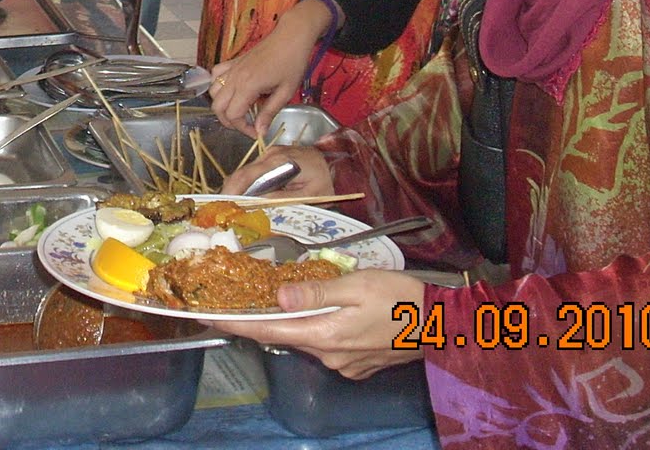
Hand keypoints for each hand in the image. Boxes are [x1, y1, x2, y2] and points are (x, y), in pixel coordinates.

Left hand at [208, 270, 425, 379]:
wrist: (443, 325)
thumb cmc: (401, 298)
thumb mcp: (356, 285)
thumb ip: (315, 291)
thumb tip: (279, 296)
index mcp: (324, 334)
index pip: (267, 330)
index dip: (235, 322)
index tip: (206, 315)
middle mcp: (329, 355)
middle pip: (283, 335)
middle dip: (261, 317)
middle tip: (240, 295)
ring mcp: (343, 363)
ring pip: (305, 338)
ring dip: (292, 320)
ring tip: (279, 297)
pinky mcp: (356, 364)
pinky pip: (325, 344)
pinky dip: (316, 327)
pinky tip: (321, 309)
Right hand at [209, 0, 332, 134]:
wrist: (291, 36)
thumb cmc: (293, 63)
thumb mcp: (286, 92)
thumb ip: (269, 112)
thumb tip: (259, 132)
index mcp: (248, 86)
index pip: (233, 115)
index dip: (242, 129)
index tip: (257, 133)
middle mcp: (234, 77)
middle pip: (217, 107)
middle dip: (229, 121)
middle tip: (246, 125)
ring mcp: (231, 68)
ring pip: (212, 92)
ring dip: (221, 105)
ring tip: (238, 110)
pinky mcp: (233, 61)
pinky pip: (215, 75)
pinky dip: (217, 85)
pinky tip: (230, 89)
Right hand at [220, 146, 332, 197]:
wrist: (340, 163)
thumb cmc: (328, 181)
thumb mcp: (308, 196)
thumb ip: (281, 199)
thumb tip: (256, 204)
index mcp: (280, 161)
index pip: (248, 174)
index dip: (233, 189)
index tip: (224, 204)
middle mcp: (271, 154)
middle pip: (243, 172)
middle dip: (232, 190)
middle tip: (225, 209)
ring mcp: (272, 153)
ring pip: (248, 171)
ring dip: (240, 188)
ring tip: (235, 207)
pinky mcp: (273, 156)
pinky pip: (256, 170)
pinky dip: (249, 183)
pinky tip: (248, 197)